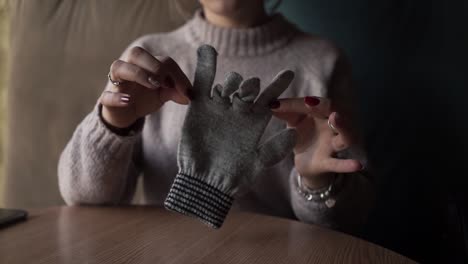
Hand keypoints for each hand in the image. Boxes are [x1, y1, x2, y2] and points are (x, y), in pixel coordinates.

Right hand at [100, 46, 191, 127]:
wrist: (125, 114)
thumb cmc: (144, 97)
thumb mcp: (163, 94)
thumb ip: (176, 92)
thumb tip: (189, 95)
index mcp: (145, 64)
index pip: (163, 60)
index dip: (176, 74)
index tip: (187, 91)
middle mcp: (129, 67)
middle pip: (136, 53)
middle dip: (154, 65)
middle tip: (165, 82)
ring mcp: (116, 82)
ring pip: (119, 67)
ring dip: (138, 74)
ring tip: (153, 86)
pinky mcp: (107, 99)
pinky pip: (107, 95)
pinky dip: (117, 97)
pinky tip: (128, 100)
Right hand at [164, 45, 296, 227]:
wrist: (204, 182)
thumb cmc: (234, 176)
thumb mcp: (257, 164)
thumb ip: (274, 150)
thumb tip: (293, 134)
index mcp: (254, 121)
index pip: (269, 98)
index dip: (278, 85)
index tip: (289, 72)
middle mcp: (238, 111)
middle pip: (248, 88)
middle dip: (251, 86)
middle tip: (251, 89)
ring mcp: (219, 108)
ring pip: (228, 84)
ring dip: (233, 81)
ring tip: (233, 88)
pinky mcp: (200, 107)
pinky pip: (203, 83)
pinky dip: (205, 67)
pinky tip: (207, 50)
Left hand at [271, 97, 361, 188]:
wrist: (305, 163)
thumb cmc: (302, 136)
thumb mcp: (292, 123)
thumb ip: (285, 112)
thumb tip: (270, 102)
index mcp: (321, 114)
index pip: (312, 103)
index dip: (295, 103)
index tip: (275, 104)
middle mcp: (330, 127)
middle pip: (333, 112)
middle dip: (322, 106)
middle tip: (310, 102)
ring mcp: (332, 145)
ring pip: (344, 136)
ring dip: (341, 126)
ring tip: (335, 118)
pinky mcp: (328, 163)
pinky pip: (339, 164)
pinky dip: (348, 165)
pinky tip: (358, 165)